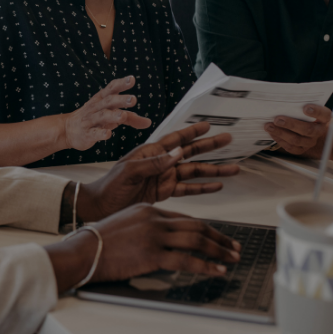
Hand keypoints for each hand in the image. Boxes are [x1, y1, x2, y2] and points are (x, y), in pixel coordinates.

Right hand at [46, 203, 241, 291]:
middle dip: (219, 238)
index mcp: (149, 209)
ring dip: (218, 250)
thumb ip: (147, 228)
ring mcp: (154, 235)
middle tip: (234, 247)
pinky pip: (186, 260)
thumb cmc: (99, 242)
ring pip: (196, 240)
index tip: (218, 237)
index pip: (185, 218)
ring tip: (231, 258)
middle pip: (196, 226)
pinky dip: (206, 265)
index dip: (206, 228)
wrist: (83, 251)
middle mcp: (154, 218)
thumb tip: (165, 241)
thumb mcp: (126, 224)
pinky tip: (216, 270)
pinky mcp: (152, 254)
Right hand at [62, 76, 151, 151]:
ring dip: (112, 115)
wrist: (68, 129)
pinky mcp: (87, 134)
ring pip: (101, 116)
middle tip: (133, 100)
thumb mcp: (112, 115)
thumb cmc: (94, 119)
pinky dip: (100, 133)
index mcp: (102, 99)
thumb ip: (131, 118)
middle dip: (121, 100)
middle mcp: (96, 107)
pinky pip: (93, 132)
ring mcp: (90, 120)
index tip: (132, 79)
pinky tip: (108, 134)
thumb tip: (149, 122)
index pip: (112, 88)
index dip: (121, 84)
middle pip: (109, 101)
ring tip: (123, 116)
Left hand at [80, 122, 239, 218]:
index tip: (208, 125)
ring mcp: (163, 178)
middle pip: (191, 153)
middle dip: (210, 147)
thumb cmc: (108, 187)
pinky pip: (188, 189)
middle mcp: (159, 163)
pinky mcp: (164, 193)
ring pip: (194, 172)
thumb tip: (177, 154)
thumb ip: (154, 163)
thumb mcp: (129, 172)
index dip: (192, 132)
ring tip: (232, 168)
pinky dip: (203, 188)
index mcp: (150, 153)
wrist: (100, 208)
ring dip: (213, 170)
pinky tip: (216, 186)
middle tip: (228, 140)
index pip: (175, 139)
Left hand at [263, 103, 331, 155]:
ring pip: (296, 140)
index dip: (316, 111)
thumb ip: (300, 104)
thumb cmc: (305, 114)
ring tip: (269, 126)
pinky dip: (279, 139)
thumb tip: (284, 98)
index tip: (305, 108)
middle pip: (307, 129)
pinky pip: (290, 147)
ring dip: (280, 133)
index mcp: (323, 118)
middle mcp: (318, 131)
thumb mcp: (306, 106)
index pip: (324, 114)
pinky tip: (272, 132)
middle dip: (291, 124)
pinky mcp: (301, 149)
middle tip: (277, 119)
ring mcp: (310, 142)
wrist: (309, 128)